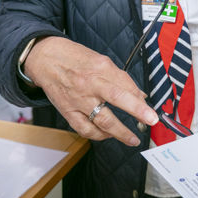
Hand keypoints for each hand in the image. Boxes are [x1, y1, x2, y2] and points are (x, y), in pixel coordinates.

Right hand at [24, 36, 157, 144]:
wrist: (45, 59)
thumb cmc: (74, 58)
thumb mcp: (100, 60)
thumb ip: (120, 78)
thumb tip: (139, 95)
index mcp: (100, 68)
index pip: (125, 84)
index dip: (140, 98)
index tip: (151, 110)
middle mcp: (89, 83)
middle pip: (117, 98)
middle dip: (137, 111)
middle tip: (150, 121)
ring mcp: (78, 99)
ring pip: (102, 121)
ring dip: (120, 133)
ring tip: (132, 139)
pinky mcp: (68, 111)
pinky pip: (85, 129)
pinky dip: (99, 135)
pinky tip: (108, 135)